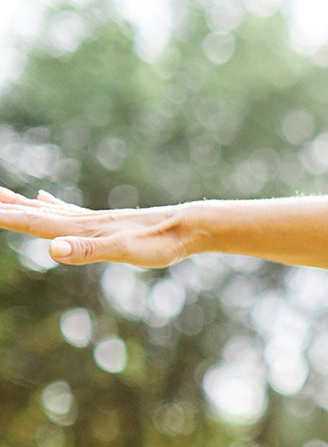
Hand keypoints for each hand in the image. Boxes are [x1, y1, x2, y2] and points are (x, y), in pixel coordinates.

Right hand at [0, 187, 194, 266]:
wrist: (189, 226)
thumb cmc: (160, 243)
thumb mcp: (124, 251)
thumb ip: (87, 251)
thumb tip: (52, 249)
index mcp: (81, 229)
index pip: (33, 223)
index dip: (5, 218)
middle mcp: (82, 221)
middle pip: (34, 212)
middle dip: (6, 207)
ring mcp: (93, 220)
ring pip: (47, 210)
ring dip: (21, 203)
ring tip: (0, 194)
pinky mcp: (105, 223)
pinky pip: (68, 211)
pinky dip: (50, 205)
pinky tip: (44, 198)